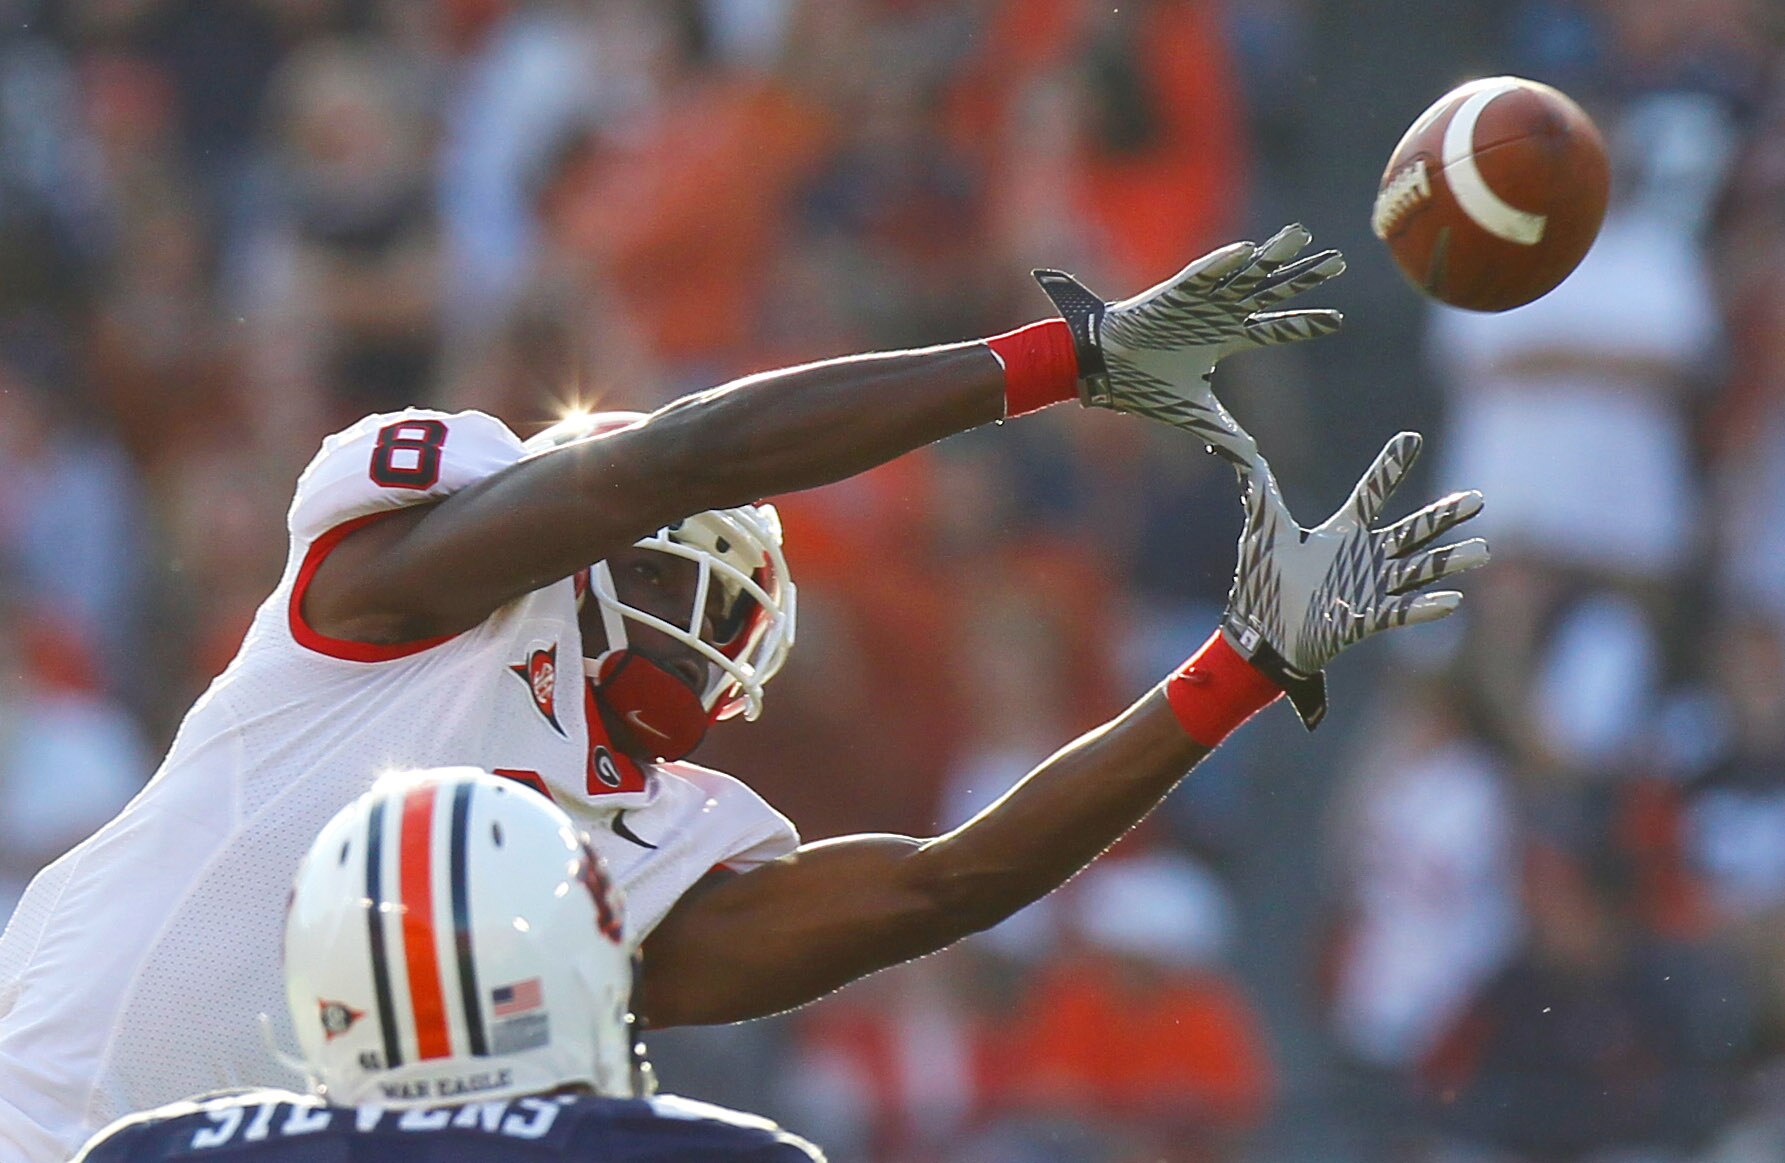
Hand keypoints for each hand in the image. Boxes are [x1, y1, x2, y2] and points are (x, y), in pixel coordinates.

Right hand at [1033, 224, 1343, 462]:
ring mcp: (1198, 301)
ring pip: (1244, 274)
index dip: (1303, 325)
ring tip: (1303, 236)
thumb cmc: (1144, 387)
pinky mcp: (1172, 294)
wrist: (1102, 370)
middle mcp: (1217, 314)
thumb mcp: (1195, 412)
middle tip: (1338, 262)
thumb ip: (1225, 433)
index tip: (1338, 321)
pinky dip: (1222, 263)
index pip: (1272, 329)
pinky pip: (1200, 275)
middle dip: (1303, 278)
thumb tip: (1252, 459)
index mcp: (1223, 338)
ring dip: (1273, 256)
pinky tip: (1248, 250)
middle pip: (1270, 292)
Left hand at [1222, 432, 1487, 727]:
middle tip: (1478, 499)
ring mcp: (1369, 588)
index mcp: (1342, 533)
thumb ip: (1259, 489)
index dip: (1389, 467)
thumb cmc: (1262, 581)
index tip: (1411, 438)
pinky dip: (1424, 607)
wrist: (1257, 634)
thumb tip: (1235, 447)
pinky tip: (1452, 600)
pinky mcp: (1364, 620)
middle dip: (1443, 517)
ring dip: (1448, 561)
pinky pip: (1400, 612)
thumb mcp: (1263, 529)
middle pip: (1411, 533)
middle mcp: (1363, 557)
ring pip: (1417, 571)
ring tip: (1482, 550)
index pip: (1372, 493)